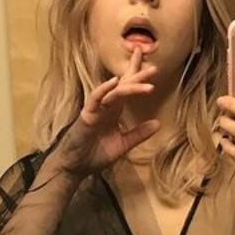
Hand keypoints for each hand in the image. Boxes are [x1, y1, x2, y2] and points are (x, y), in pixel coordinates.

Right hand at [52, 49, 160, 176]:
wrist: (76, 167)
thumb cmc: (95, 154)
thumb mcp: (123, 144)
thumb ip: (139, 134)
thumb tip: (158, 123)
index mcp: (115, 110)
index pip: (128, 89)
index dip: (138, 76)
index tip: (153, 68)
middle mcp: (107, 106)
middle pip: (123, 84)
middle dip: (137, 72)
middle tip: (154, 66)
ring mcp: (97, 109)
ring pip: (114, 91)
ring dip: (131, 85)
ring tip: (147, 81)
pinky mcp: (87, 115)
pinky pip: (95, 99)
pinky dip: (103, 90)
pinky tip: (114, 82)